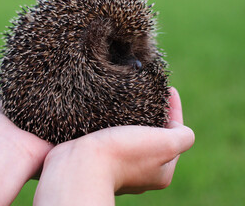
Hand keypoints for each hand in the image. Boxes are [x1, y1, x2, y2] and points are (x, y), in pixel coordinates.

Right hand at [34, 87, 194, 205]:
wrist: (77, 166)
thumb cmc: (121, 155)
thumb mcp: (164, 144)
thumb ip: (182, 136)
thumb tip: (181, 129)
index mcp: (161, 171)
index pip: (175, 134)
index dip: (174, 109)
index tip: (168, 89)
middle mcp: (140, 170)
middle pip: (153, 135)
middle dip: (153, 114)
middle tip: (149, 94)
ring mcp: (118, 164)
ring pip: (131, 135)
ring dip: (132, 117)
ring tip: (129, 98)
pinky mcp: (99, 157)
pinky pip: (112, 135)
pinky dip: (114, 122)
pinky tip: (110, 110)